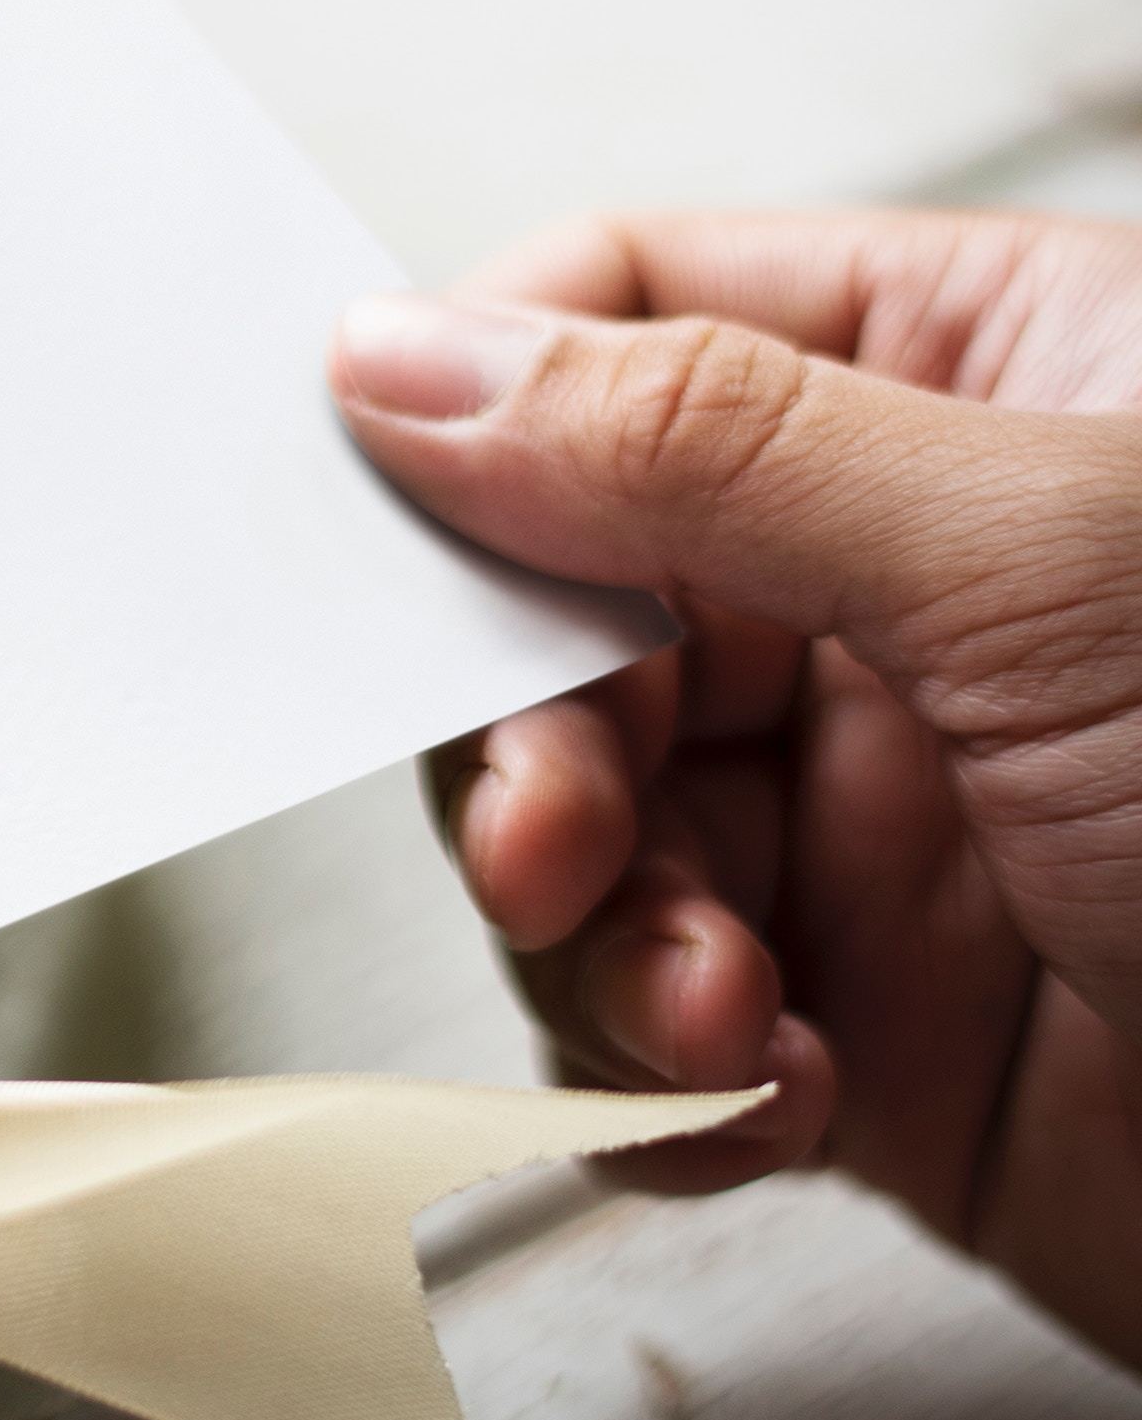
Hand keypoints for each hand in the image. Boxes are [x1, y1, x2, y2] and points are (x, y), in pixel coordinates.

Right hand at [329, 210, 1141, 1369]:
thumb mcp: (1044, 562)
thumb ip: (699, 440)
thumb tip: (402, 352)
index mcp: (981, 383)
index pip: (629, 315)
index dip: (473, 407)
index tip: (375, 530)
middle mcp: (908, 585)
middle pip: (557, 598)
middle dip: (532, 739)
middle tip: (563, 841)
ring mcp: (884, 812)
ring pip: (578, 829)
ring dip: (600, 937)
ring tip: (722, 1010)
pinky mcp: (873, 1025)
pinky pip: (646, 1029)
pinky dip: (659, 1083)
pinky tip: (767, 1104)